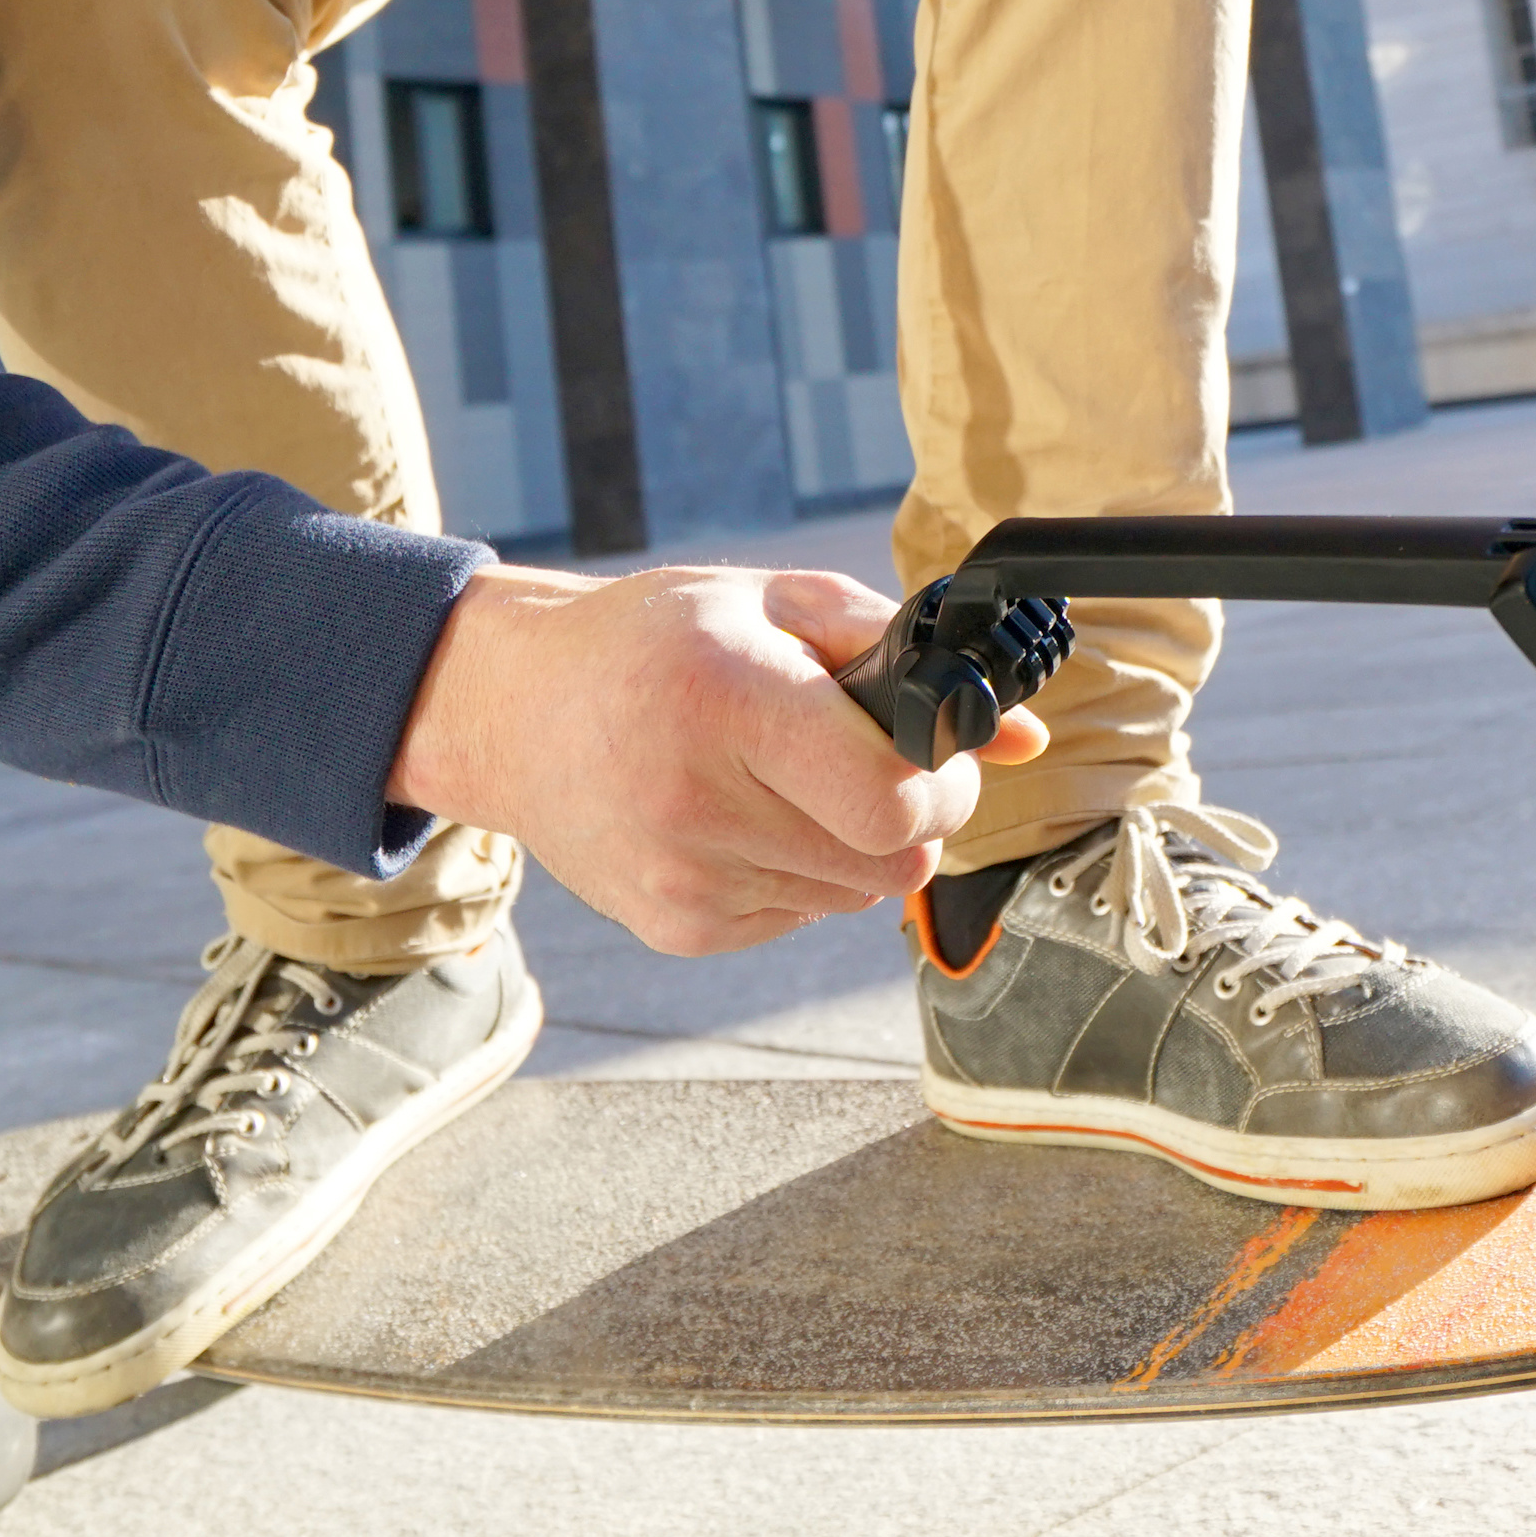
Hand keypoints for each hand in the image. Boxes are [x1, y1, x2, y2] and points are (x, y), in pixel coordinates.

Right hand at [387, 562, 1050, 958]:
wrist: (512, 711)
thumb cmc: (657, 641)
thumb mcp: (778, 607)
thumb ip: (906, 659)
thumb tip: (1023, 735)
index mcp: (728, 702)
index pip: (896, 799)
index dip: (942, 780)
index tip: (927, 746)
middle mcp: (698, 803)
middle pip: (898, 859)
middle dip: (915, 812)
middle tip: (871, 760)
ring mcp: (685, 881)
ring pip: (861, 893)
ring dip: (857, 842)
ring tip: (788, 777)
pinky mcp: (680, 929)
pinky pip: (805, 914)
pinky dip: (803, 870)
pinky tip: (746, 815)